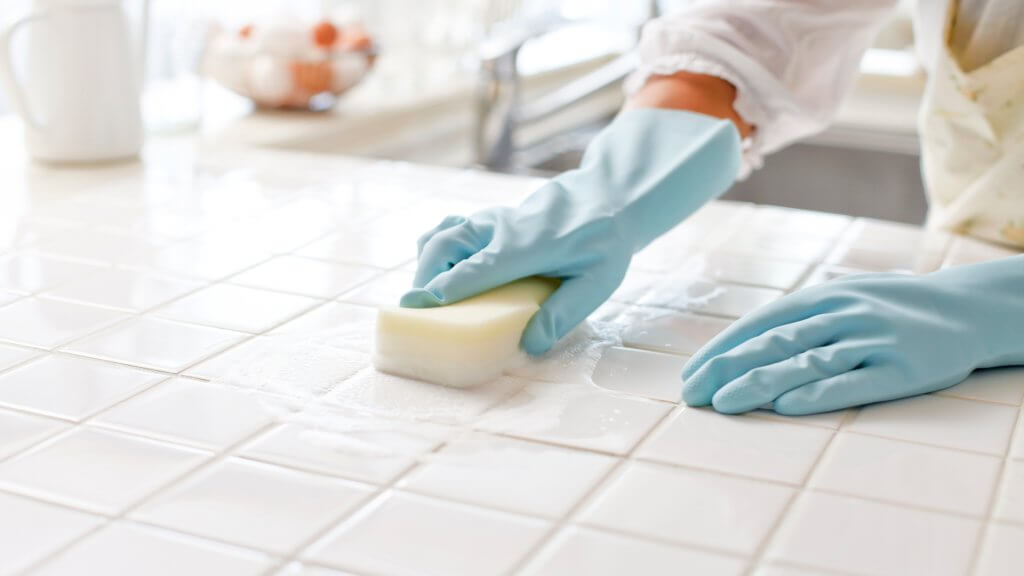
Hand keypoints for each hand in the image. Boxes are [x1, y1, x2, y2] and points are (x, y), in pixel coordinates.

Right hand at [402, 108, 740, 354]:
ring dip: (426, 262)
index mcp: (529, 245)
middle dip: (425, 276)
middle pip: (446, 244)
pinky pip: (450, 229)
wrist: (607, 196)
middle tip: (417, 310)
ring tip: (427, 295)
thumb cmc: (604, 243)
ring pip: (443, 232)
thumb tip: (530, 345)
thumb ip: (563, 313)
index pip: (478, 267)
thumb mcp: (598, 283)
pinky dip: (435, 248)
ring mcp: (492, 218)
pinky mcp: (488, 218)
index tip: (419, 304)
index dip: (447, 286)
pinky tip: (440, 272)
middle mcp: (502, 227)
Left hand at [682, 255, 1023, 414]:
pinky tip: (783, 407)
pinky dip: (815, 394)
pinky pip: (851, 383)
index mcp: (820, 297)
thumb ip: (796, 320)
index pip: (757, 325)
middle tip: (691, 396)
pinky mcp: (900, 371)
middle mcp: (841, 315)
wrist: (965, 308)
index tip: (690, 376)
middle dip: (725, 370)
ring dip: (757, 384)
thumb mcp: (840, 298)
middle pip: (772, 344)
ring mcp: (870, 342)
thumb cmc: (887, 308)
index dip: (720, 350)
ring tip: (723, 404)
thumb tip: (737, 347)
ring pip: (803, 363)